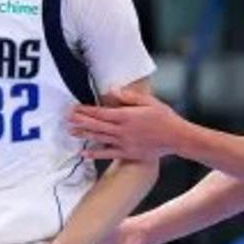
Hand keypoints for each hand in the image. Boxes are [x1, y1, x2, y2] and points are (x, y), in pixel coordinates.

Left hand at [69, 87, 183, 160]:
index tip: (74, 108)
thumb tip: (112, 89)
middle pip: (97, 125)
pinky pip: (108, 154)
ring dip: (84, 135)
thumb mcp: (149, 101)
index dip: (86, 110)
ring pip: (100, 139)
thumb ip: (129, 96)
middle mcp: (123, 130)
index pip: (101, 113)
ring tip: (70, 131)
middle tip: (66, 118)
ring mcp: (125, 143)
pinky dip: (95, 153)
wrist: (177, 138)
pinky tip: (84, 152)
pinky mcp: (128, 154)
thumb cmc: (164, 118)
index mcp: (127, 116)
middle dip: (80, 121)